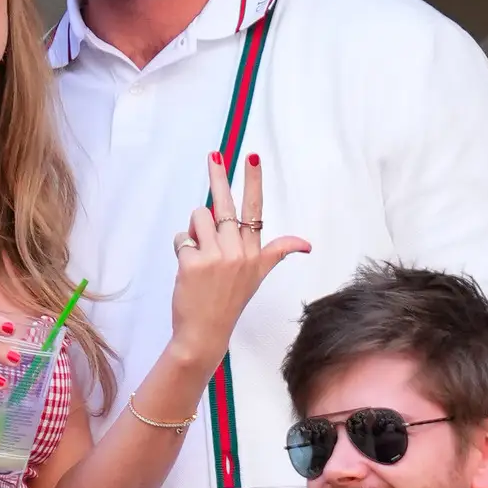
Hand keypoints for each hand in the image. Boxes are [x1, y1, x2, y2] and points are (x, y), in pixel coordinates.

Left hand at [169, 153, 310, 367]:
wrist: (205, 333)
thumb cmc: (228, 301)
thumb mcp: (256, 276)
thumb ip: (276, 253)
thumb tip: (306, 243)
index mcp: (254, 253)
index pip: (255, 210)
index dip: (254, 181)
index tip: (253, 156)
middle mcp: (239, 252)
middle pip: (225, 204)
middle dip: (218, 176)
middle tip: (214, 155)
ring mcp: (217, 256)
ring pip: (198, 219)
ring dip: (194, 232)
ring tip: (199, 255)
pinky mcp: (194, 262)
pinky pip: (181, 237)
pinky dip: (180, 248)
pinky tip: (188, 268)